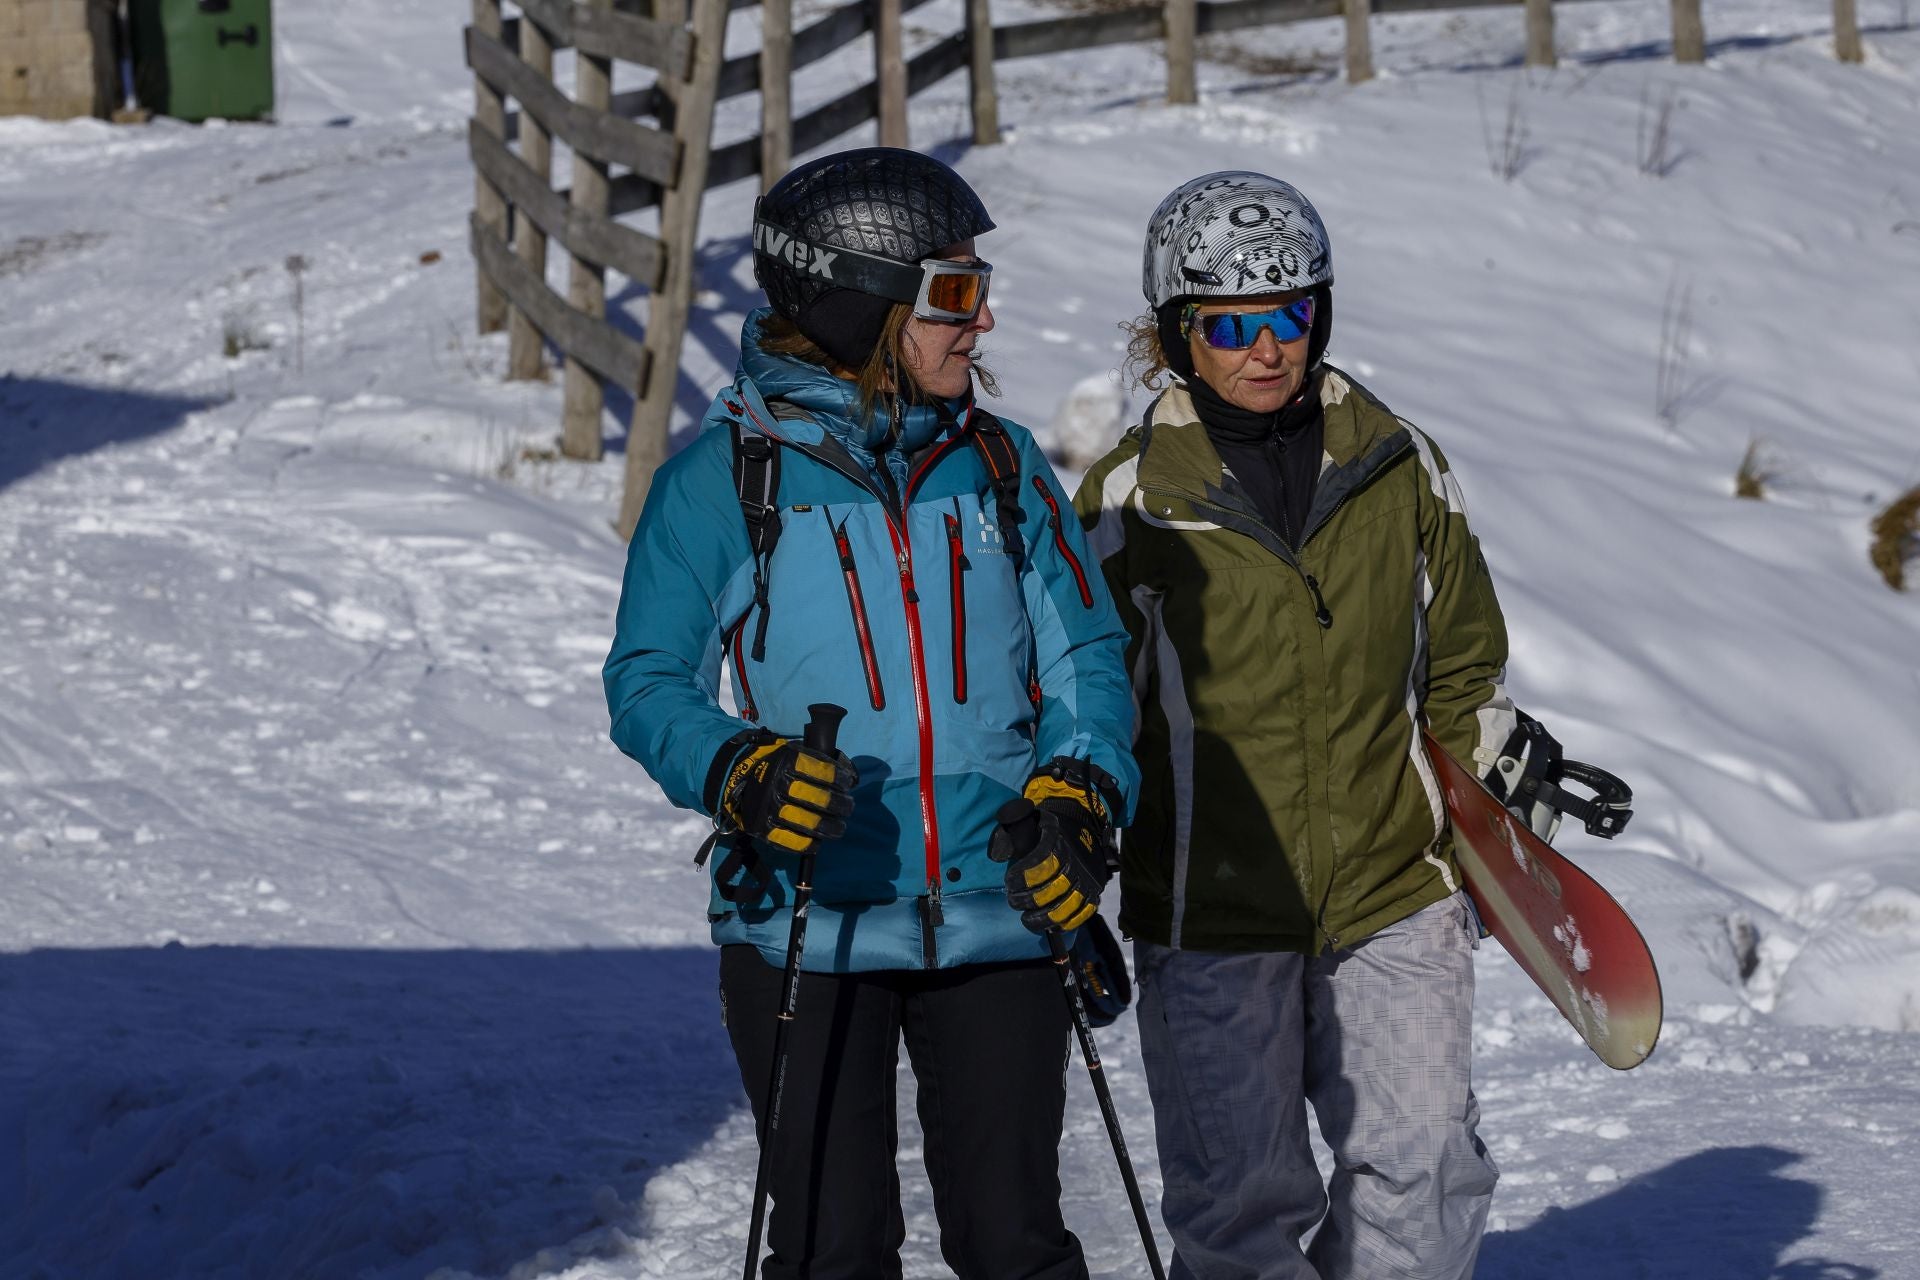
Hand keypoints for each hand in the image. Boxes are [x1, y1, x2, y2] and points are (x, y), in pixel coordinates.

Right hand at [719, 736, 857, 853]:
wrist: (739, 782)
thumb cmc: (777, 767)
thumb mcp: (793, 754)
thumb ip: (817, 762)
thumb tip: (849, 777)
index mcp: (785, 762)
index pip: (819, 770)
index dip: (838, 778)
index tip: (848, 783)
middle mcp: (776, 785)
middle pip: (816, 798)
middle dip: (838, 804)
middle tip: (848, 807)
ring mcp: (769, 809)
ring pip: (807, 822)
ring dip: (829, 827)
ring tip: (839, 828)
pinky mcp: (763, 829)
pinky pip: (791, 841)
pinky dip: (808, 844)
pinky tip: (818, 842)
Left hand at [990, 761, 1114, 933]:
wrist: (1081, 823)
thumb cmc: (1045, 828)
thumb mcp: (1027, 820)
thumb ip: (1011, 834)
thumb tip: (998, 855)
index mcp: (1058, 842)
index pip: (1042, 864)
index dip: (1023, 877)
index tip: (1010, 881)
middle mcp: (1076, 862)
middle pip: (1053, 889)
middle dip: (1029, 900)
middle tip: (1014, 901)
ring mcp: (1086, 879)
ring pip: (1067, 906)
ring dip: (1044, 917)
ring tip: (1027, 918)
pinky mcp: (1093, 892)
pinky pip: (1082, 913)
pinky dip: (1065, 923)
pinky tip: (1049, 925)